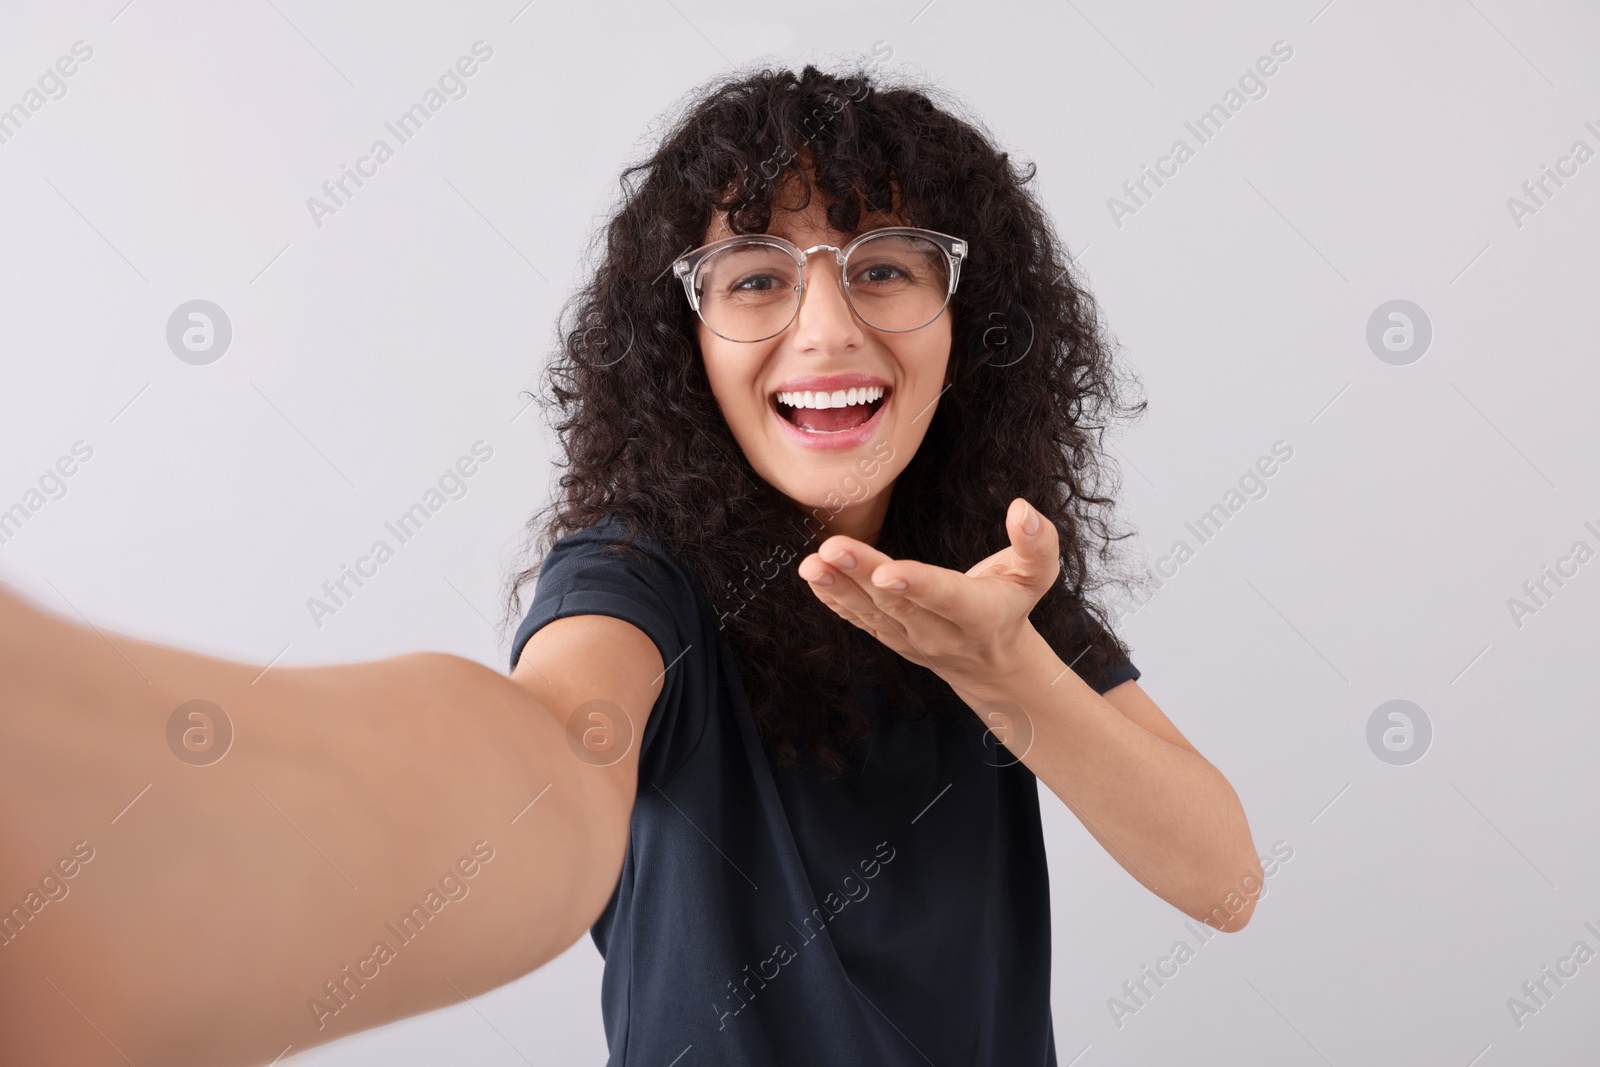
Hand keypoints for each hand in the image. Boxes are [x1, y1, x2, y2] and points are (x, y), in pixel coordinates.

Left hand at [797, 497, 1059, 686]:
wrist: (991, 661)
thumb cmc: (1013, 604)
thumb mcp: (1038, 575)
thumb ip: (1037, 543)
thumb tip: (1022, 509)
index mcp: (978, 613)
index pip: (945, 596)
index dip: (917, 584)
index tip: (886, 571)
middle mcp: (939, 632)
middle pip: (896, 602)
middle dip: (861, 574)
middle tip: (831, 549)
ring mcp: (910, 640)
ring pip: (870, 613)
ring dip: (838, 587)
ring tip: (812, 564)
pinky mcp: (889, 638)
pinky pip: (858, 620)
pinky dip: (834, 600)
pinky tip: (813, 578)